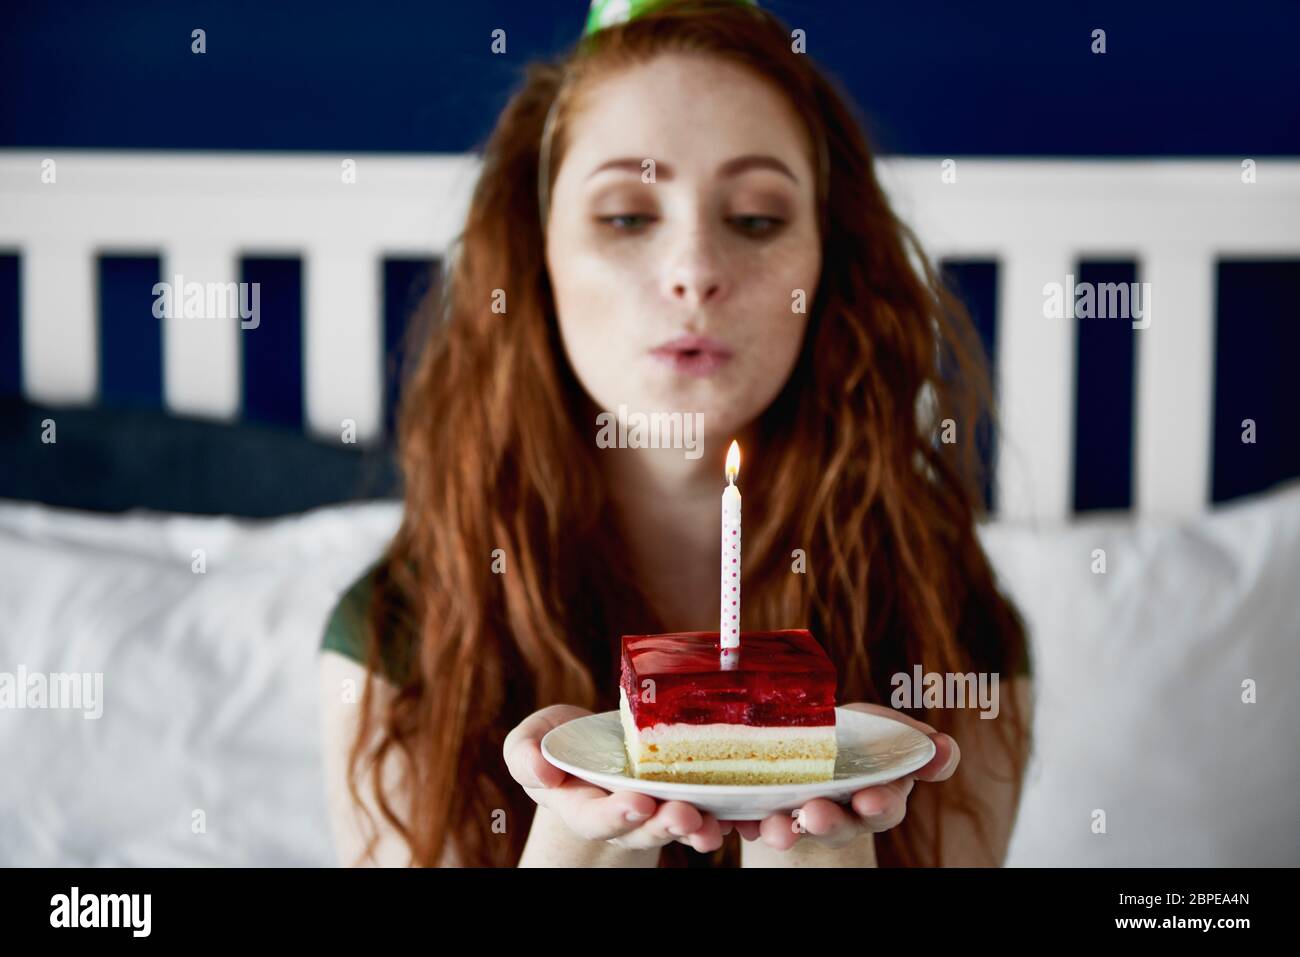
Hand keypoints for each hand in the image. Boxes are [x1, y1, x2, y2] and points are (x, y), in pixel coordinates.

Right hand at [504, 704, 729, 853]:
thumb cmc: (558, 747)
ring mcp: (657, 811)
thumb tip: (542, 771)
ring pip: (678, 827)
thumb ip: (525, 756)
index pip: (597, 818)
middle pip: (645, 829)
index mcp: (583, 806)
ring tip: (713, 824)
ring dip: (698, 827)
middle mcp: (623, 817)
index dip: (616, 813)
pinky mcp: (686, 797)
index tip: (635, 802)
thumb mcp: (528, 745)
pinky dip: (727, 814)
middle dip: (664, 824)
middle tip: (684, 814)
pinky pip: (708, 811)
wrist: (593, 751)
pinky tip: (745, 812)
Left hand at [724, 702, 960, 849]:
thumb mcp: (888, 733)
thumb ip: (916, 743)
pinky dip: (740, 820)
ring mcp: (798, 817)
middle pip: (836, 825)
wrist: (807, 741)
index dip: (880, 803)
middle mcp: (838, 815)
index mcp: (874, 796)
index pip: (883, 806)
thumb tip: (945, 748)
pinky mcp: (760, 813)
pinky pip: (749, 822)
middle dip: (827, 821)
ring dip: (783, 830)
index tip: (871, 798)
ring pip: (791, 829)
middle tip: (815, 813)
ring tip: (773, 825)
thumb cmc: (856, 741)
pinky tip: (733, 816)